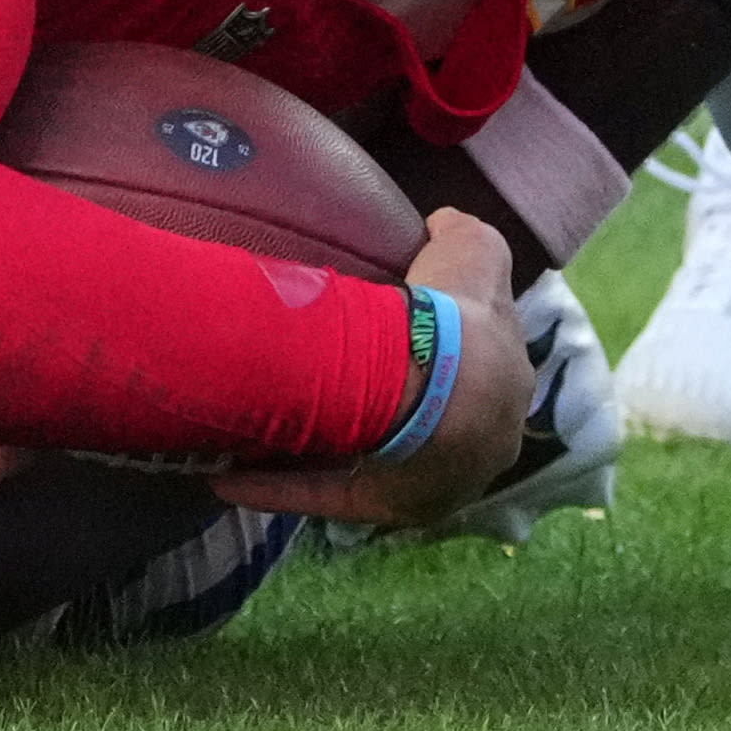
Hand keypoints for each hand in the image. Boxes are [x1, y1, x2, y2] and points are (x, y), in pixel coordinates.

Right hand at [211, 210, 530, 526]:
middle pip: (418, 435)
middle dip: (377, 417)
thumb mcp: (473, 253)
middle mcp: (473, 454)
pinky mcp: (383, 506)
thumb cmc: (461, 316)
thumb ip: (464, 236)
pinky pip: (324, 497)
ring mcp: (428, 484)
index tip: (388, 351)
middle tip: (322, 392)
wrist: (443, 382)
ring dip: (319, 452)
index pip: (471, 387)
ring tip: (260, 432)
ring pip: (367, 467)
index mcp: (503, 397)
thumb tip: (440, 224)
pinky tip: (227, 475)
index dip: (435, 369)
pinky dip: (276, 487)